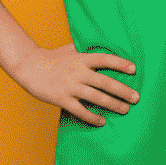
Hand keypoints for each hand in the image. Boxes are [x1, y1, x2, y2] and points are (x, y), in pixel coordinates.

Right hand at [10, 42, 138, 126]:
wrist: (29, 67)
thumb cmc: (53, 57)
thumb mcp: (71, 48)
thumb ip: (86, 48)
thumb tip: (103, 43)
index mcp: (82, 58)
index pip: (105, 59)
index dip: (120, 64)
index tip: (134, 69)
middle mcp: (78, 72)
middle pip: (105, 82)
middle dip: (122, 90)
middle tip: (136, 98)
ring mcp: (70, 86)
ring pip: (95, 97)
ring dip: (112, 104)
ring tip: (125, 110)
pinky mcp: (61, 99)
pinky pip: (79, 110)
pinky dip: (92, 117)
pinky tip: (102, 121)